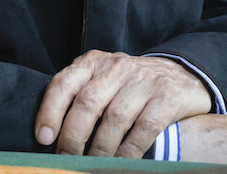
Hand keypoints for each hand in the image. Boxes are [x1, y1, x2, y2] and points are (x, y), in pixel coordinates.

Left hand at [35, 50, 211, 157]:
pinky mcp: (168, 97)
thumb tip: (51, 132)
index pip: (63, 83)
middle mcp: (116, 67)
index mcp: (93, 62)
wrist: (183, 75)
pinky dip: (129, 151)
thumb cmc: (131, 84)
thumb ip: (80, 94)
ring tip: (92, 165)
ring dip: (100, 148)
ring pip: (114, 118)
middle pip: (88, 103)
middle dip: (73, 136)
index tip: (44, 138)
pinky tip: (121, 164)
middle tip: (66, 158)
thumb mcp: (103, 79)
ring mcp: (144, 81)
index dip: (50, 111)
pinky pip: (145, 128)